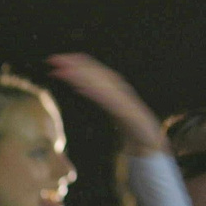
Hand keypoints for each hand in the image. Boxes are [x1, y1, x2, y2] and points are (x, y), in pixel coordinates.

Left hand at [47, 54, 169, 155]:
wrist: (152, 146)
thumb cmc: (131, 130)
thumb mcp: (111, 111)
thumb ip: (100, 98)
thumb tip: (82, 87)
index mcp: (116, 91)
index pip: (95, 72)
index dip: (77, 64)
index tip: (58, 59)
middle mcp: (120, 92)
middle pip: (96, 74)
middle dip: (75, 65)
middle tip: (53, 59)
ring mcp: (125, 102)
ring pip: (102, 84)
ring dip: (82, 76)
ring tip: (64, 71)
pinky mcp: (129, 115)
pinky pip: (110, 102)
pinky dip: (97, 93)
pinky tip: (81, 89)